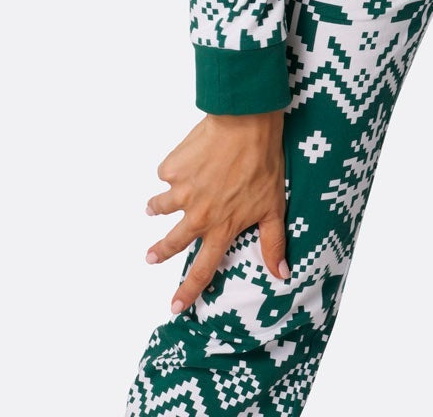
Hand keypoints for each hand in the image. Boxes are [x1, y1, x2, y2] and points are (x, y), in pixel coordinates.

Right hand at [145, 110, 289, 314]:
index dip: (188, 291)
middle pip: (173, 241)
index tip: (174, 308)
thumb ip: (273, 243)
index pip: (203, 269)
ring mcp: (183, 191)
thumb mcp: (274, 207)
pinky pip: (167, 173)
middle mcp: (198, 214)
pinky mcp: (173, 168)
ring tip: (152, 207)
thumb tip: (283, 275)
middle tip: (150, 258)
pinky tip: (183, 163)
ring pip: (161, 206)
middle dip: (159, 252)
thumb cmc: (264, 164)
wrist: (244, 125)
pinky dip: (173, 171)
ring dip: (156, 208)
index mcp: (222, 227)